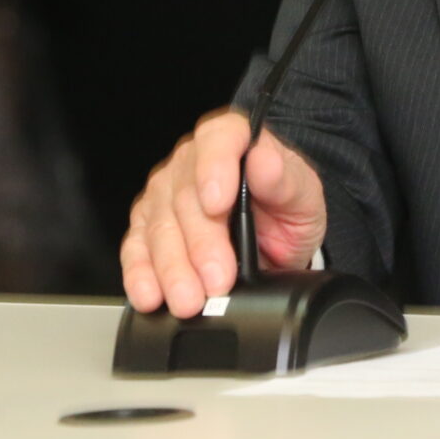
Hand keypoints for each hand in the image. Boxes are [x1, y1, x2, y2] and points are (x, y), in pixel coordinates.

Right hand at [120, 108, 327, 315]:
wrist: (275, 241)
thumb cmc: (286, 209)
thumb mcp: (302, 196)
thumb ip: (285, 179)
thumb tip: (265, 162)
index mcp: (231, 139)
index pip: (218, 139)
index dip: (214, 168)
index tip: (218, 204)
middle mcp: (191, 162)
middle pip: (185, 196)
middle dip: (200, 243)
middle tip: (216, 279)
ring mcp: (165, 194)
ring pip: (159, 228)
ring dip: (172, 269)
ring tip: (189, 300)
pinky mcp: (147, 227)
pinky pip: (137, 249)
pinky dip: (142, 276)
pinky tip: (151, 295)